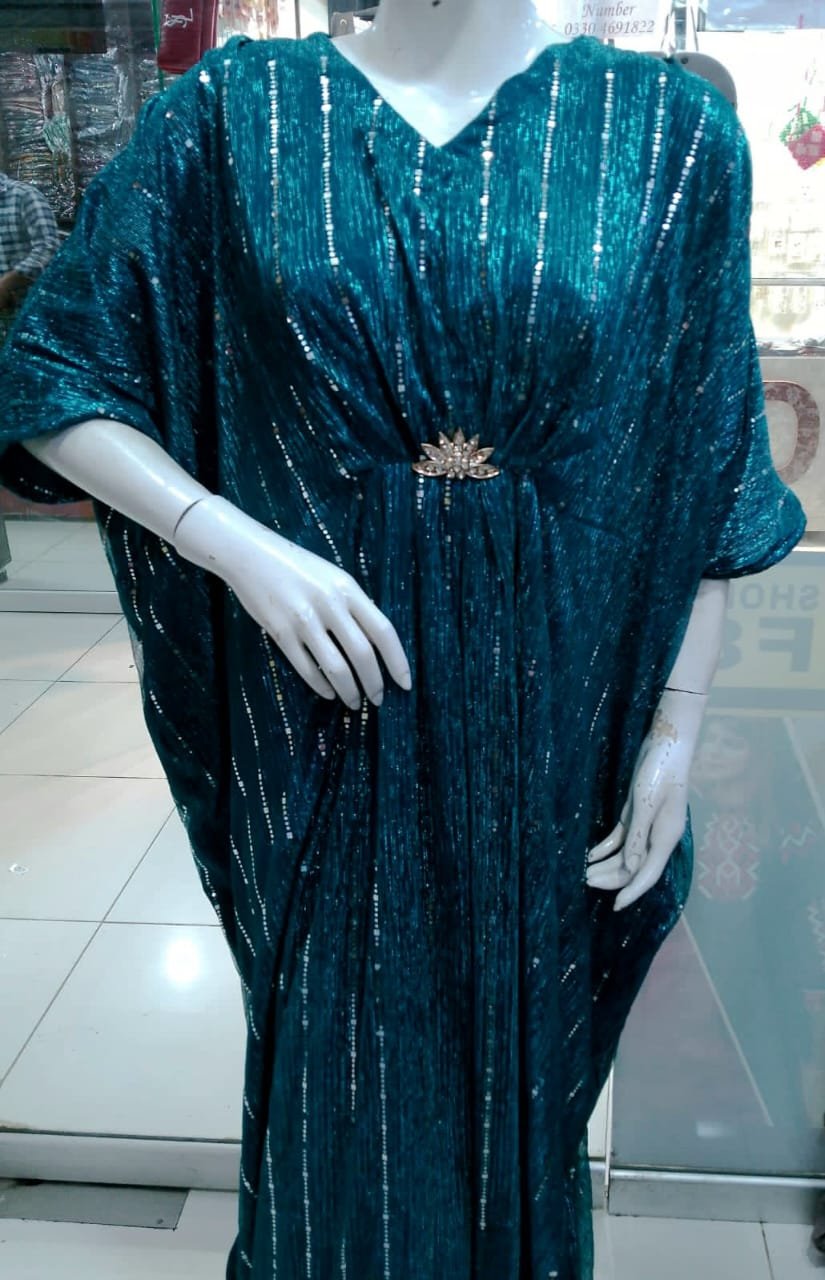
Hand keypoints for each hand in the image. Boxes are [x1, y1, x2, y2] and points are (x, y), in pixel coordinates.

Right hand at [174, 495, 411, 708]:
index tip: (405, 684)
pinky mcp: (280, 632)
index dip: (398, 662)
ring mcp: (304, 620)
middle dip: (374, 683)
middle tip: (378, 700)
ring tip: (354, 702)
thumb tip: (375, 645)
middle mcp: (330, 604)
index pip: (384, 631)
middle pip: (363, 654)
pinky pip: (307, 668)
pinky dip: (321, 685)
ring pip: (336, 667)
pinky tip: (328, 692)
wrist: (251, 555)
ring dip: (350, 691)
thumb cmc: (297, 567)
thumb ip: (354, 606)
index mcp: (348, 589)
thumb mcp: (334, 578)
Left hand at [585, 692, 705, 910]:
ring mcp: (648, 824)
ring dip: (606, 864)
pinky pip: (622, 838)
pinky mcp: (638, 812)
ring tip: (584, 872)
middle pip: (634, 866)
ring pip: (626, 854)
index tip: (615, 907)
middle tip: (585, 882)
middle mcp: (658, 835)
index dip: (632, 892)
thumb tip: (631, 867)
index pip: (648, 874)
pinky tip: (590, 855)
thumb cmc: (660, 771)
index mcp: (665, 837)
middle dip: (611, 877)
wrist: (667, 742)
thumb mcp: (645, 803)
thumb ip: (638, 836)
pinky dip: (606, 848)